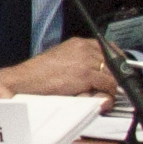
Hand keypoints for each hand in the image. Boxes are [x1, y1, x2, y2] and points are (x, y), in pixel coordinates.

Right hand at [0, 38, 115, 97]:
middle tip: (112, 90)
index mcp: (78, 44)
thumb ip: (79, 63)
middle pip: (113, 63)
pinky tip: (100, 99)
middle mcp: (84, 48)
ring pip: (113, 75)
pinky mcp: (86, 74)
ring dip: (111, 88)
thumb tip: (96, 75)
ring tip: (103, 97)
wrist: (24, 80)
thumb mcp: (61, 61)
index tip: (118, 73)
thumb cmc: (38, 74)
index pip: (109, 48)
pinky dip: (107, 95)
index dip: (117, 62)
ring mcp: (86, 60)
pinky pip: (108, 85)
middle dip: (114, 78)